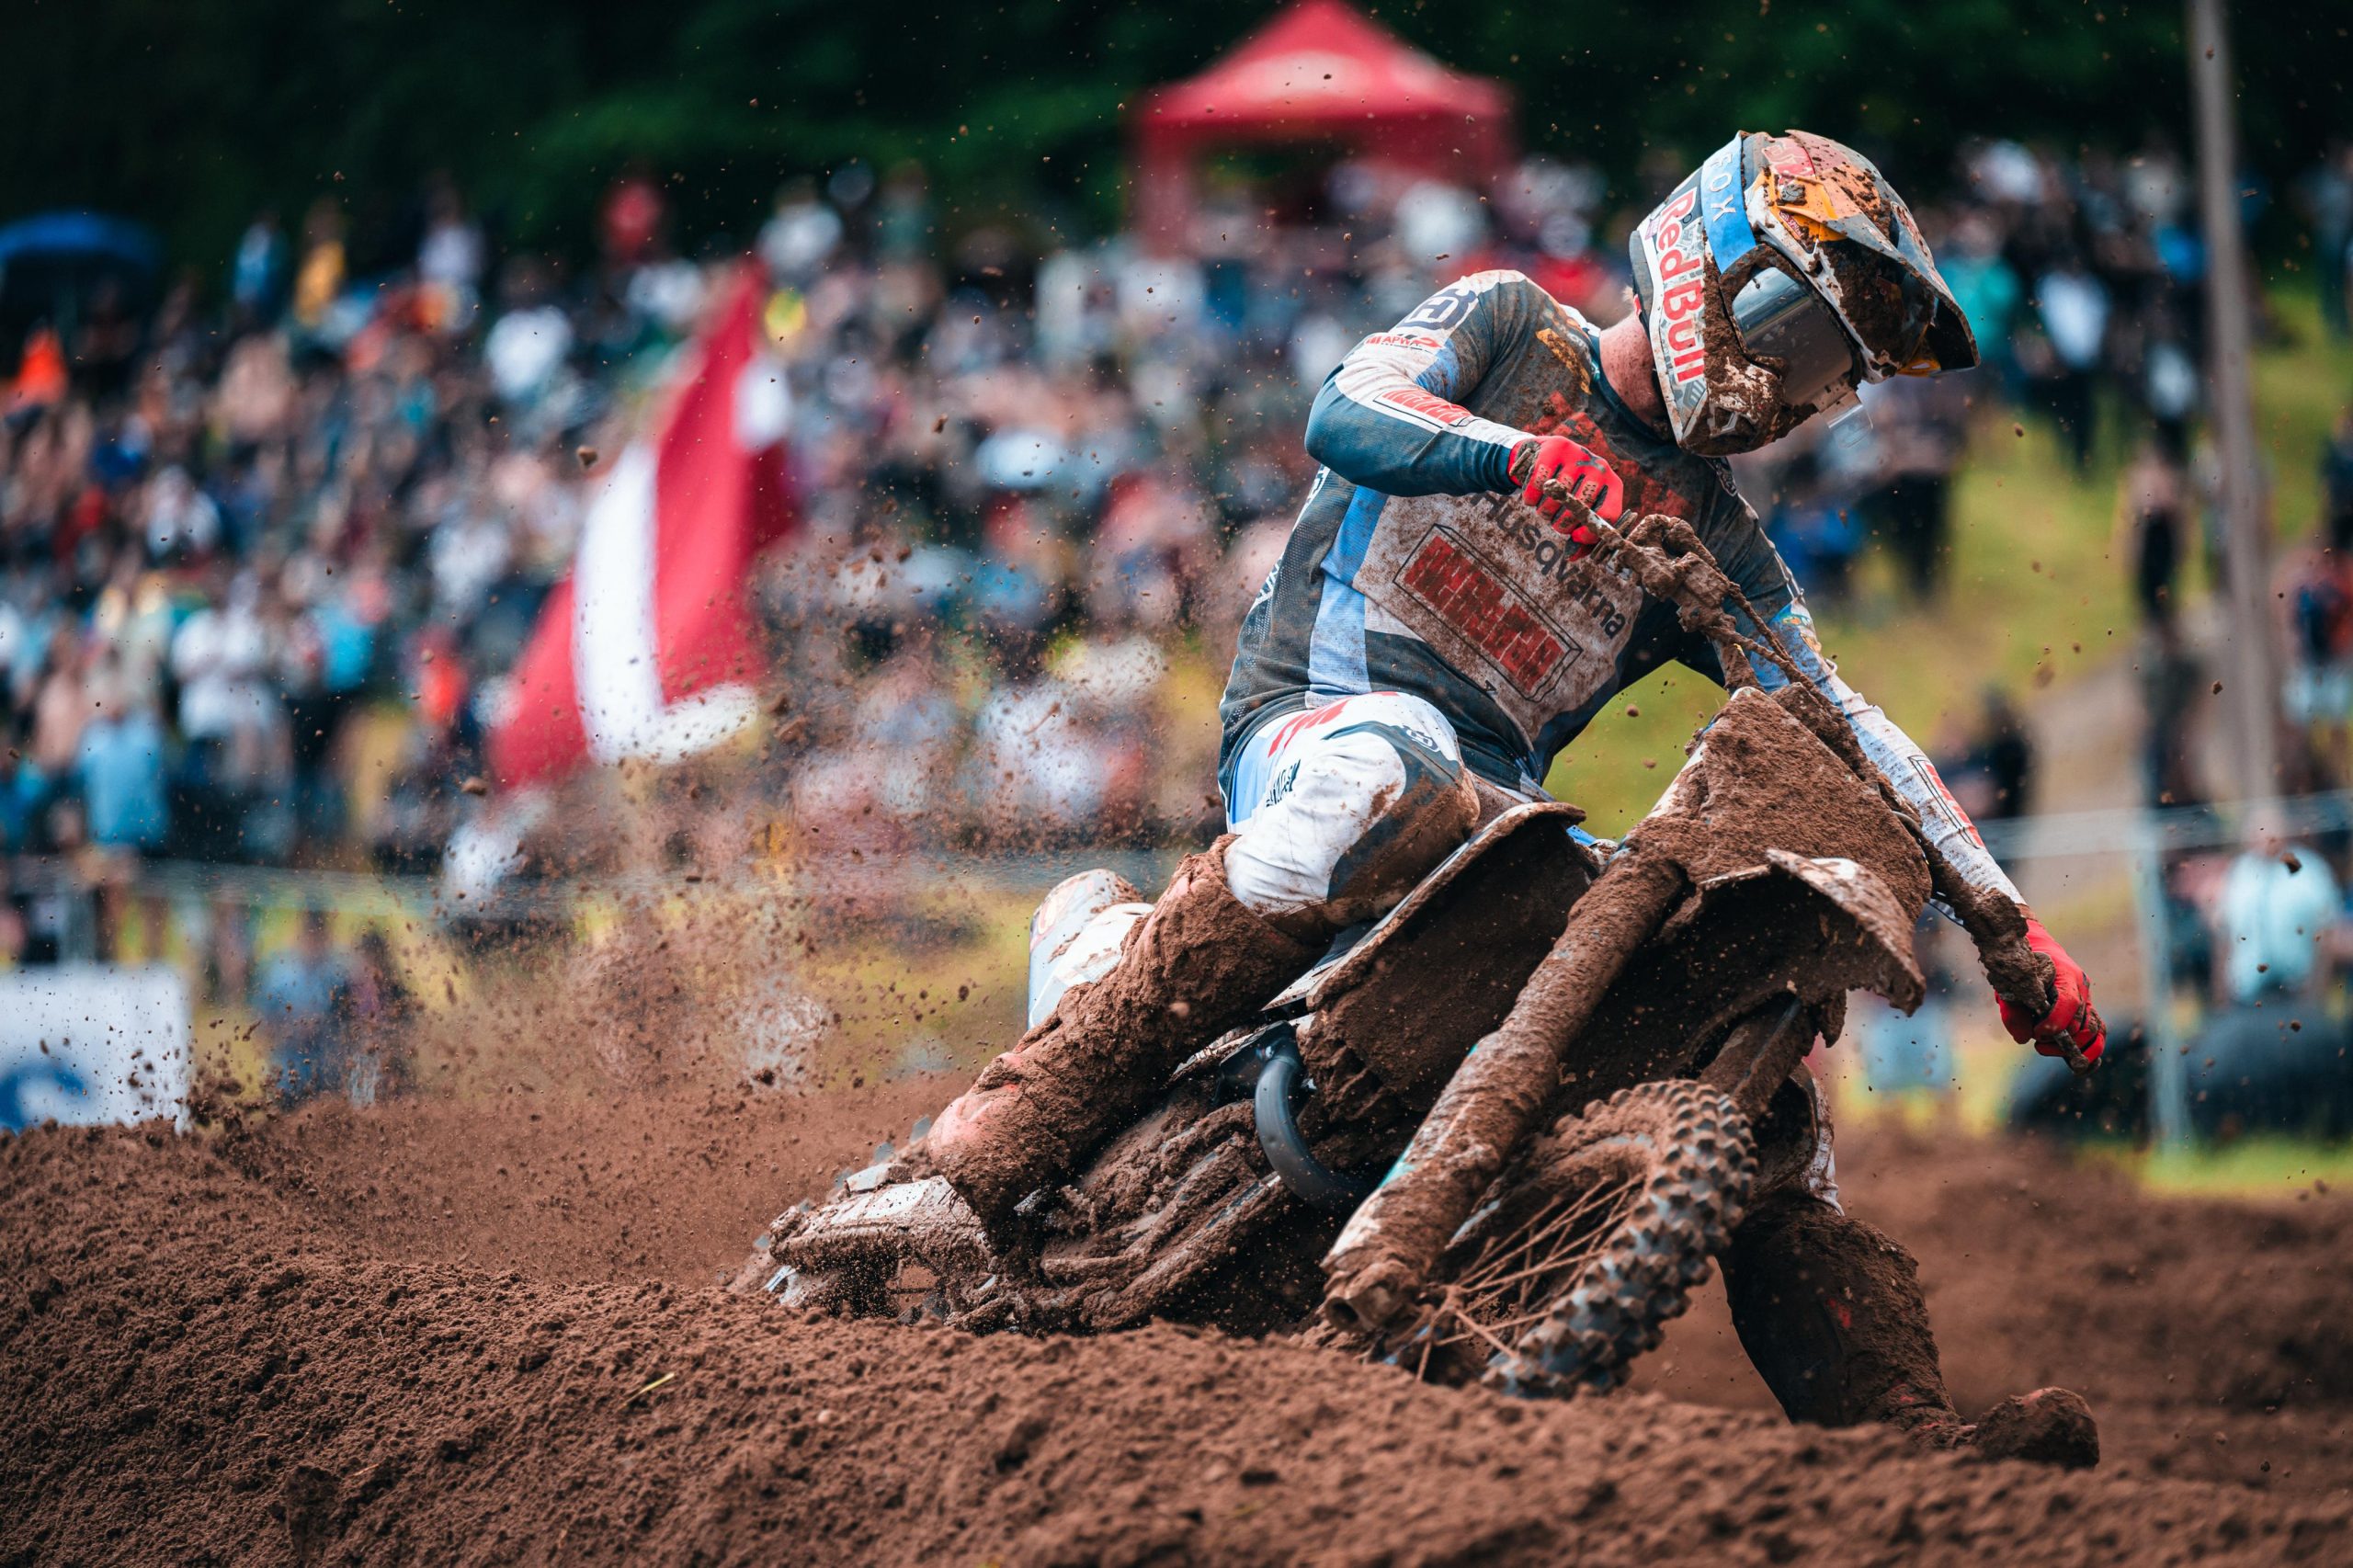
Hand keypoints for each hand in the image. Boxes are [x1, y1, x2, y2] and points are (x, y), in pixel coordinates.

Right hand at [1508, 435, 1623, 546]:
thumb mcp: (1577, 510)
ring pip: (1558, 496)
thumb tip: (1572, 556)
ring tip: (1543, 508)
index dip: (1589, 532)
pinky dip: (1531, 496)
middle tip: (1554, 521)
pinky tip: (1531, 497)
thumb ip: (1579, 536)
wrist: (1543, 455)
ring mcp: (1579, 455)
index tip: (1574, 537)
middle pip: (1580, 507)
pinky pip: (1539, 482)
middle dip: (1562, 523)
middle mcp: (1600, 467)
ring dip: (1544, 511)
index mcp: (1612, 485)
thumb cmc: (1565, 491)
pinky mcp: (1556, 447)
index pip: (1608, 514)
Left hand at [1997, 913, 2105, 1066]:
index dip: (2056, 1021)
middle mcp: (2081, 988)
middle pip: (2081, 1022)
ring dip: (2074, 1048)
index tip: (2038, 1032)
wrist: (2036, 950)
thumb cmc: (2021, 969)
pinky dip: (2092, 1053)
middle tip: (2038, 1041)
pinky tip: (2078, 1065)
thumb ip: (2012, 1009)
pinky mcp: (2088, 1013)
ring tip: (2045, 1049)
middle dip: (2060, 1038)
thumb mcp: (2009, 984)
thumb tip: (2023, 1038)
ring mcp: (2088, 1001)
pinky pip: (2098, 1035)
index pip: (2069, 1001)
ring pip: (2094, 1031)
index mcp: (2064, 974)